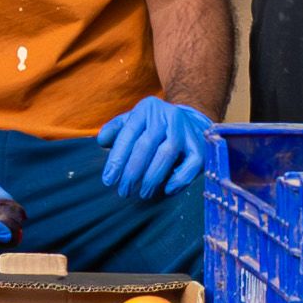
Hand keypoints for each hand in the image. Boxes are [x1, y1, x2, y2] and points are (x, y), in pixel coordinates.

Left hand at [95, 95, 222, 197]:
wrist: (193, 121)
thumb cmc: (155, 127)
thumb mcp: (134, 121)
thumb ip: (116, 129)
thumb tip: (102, 141)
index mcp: (147, 109)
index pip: (128, 134)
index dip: (117, 159)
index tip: (108, 180)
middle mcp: (168, 116)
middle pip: (146, 144)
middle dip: (132, 171)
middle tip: (123, 191)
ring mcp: (186, 130)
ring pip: (167, 152)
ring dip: (152, 176)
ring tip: (143, 193)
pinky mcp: (200, 145)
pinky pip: (191, 164)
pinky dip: (179, 179)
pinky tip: (167, 190)